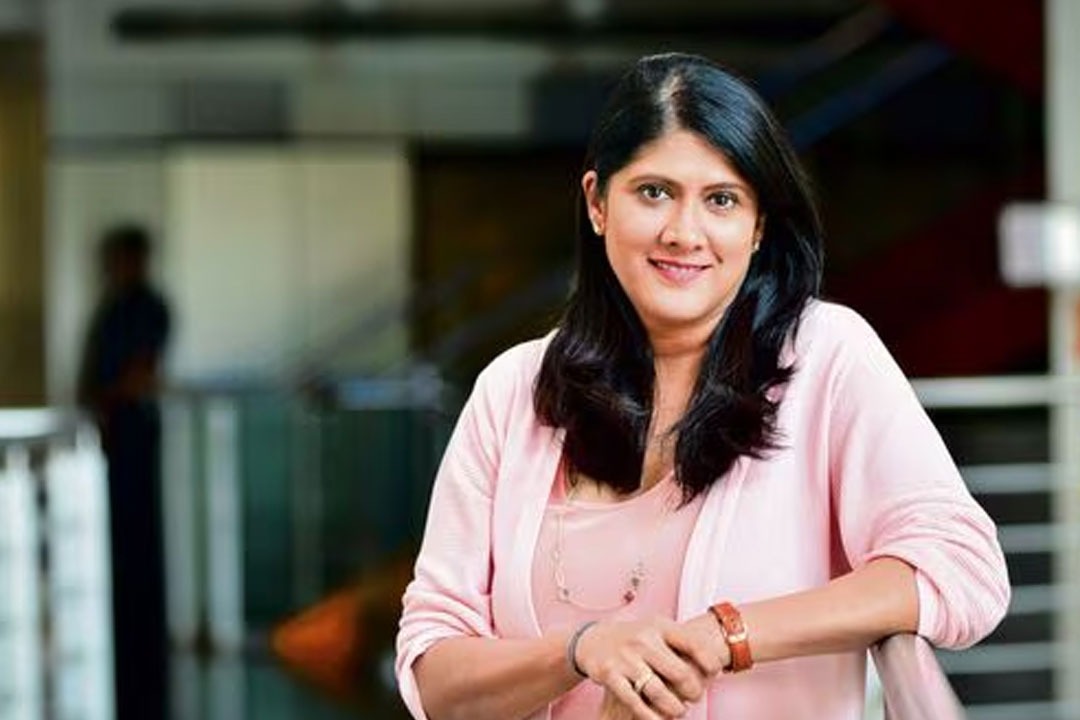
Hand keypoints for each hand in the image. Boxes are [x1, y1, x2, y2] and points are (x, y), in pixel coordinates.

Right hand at [574, 617, 714, 719]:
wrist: (594, 639)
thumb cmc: (635, 638)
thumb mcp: (658, 630)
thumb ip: (683, 641)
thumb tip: (717, 663)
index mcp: (659, 626)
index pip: (693, 643)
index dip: (709, 661)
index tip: (715, 672)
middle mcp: (643, 639)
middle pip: (680, 673)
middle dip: (693, 691)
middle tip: (695, 696)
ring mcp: (626, 657)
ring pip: (659, 692)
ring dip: (675, 708)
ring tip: (679, 710)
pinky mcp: (610, 674)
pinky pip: (635, 702)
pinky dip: (650, 716)